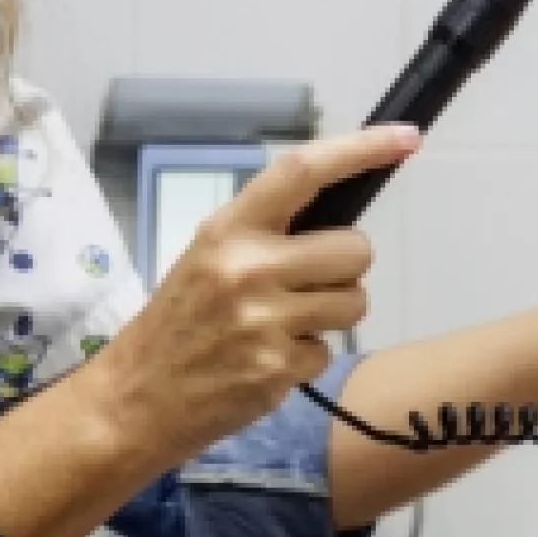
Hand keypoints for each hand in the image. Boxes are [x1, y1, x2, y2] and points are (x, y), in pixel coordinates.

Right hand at [82, 125, 419, 461]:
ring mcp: (264, 321)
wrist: (133, 399)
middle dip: (345, 268)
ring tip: (280, 325)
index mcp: (229, 230)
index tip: (405, 137)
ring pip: (353, 301)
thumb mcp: (205, 257)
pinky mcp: (276, 369)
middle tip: (307, 285)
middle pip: (355, 248)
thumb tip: (335, 217)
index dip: (361, 149)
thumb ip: (265, 234)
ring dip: (331, 314)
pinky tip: (265, 360)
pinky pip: (327, 350)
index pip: (304, 171)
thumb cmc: (175, 326)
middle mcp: (248, 268)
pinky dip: (306, 357)